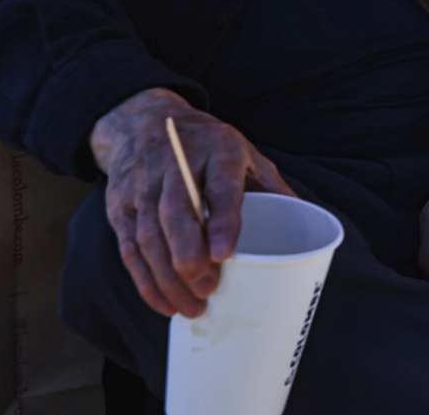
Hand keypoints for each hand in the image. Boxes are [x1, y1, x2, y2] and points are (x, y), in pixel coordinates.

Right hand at [89, 88, 294, 318]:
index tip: (224, 255)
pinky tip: (163, 302)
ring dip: (167, 277)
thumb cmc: (209, 146)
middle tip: (208, 290)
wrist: (145, 121)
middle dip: (189, 257)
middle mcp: (176, 164)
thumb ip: (272, 188)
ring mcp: (143, 184)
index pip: (220, 187)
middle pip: (176, 214)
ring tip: (191, 306)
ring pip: (148, 235)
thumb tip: (308, 226)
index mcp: (219, 150)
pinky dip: (145, 280)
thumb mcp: (246, 153)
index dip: (222, 221)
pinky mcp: (119, 204)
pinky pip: (129, 247)